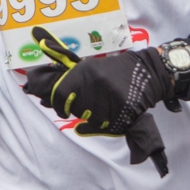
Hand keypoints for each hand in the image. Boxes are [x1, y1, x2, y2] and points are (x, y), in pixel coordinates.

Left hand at [22, 26, 171, 174]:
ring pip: (91, 119)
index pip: (60, 94)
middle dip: (80, 110)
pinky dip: (107, 122)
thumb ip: (68, 78)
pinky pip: (107, 124)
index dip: (58, 106)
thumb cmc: (114, 70)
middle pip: (76, 109)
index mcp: (83, 70)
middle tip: (91, 103)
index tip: (62, 111)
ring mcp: (109, 95)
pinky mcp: (123, 107)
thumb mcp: (89, 66)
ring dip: (95, 117)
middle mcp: (94, 81)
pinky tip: (113, 111)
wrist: (146, 70)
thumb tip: (43, 96)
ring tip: (105, 105)